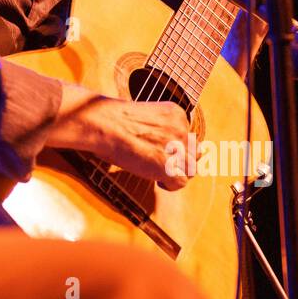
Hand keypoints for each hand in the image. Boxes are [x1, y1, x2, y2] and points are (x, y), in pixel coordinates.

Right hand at [48, 94, 192, 189]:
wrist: (103, 124)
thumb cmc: (114, 121)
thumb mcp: (145, 117)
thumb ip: (161, 129)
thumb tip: (167, 149)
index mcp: (177, 114)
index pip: (189, 137)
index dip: (176, 148)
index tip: (159, 150)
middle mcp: (181, 129)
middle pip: (194, 154)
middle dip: (180, 162)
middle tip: (160, 164)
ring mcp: (177, 147)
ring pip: (191, 169)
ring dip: (176, 173)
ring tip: (157, 172)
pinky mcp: (169, 166)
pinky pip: (181, 182)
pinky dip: (169, 185)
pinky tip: (156, 180)